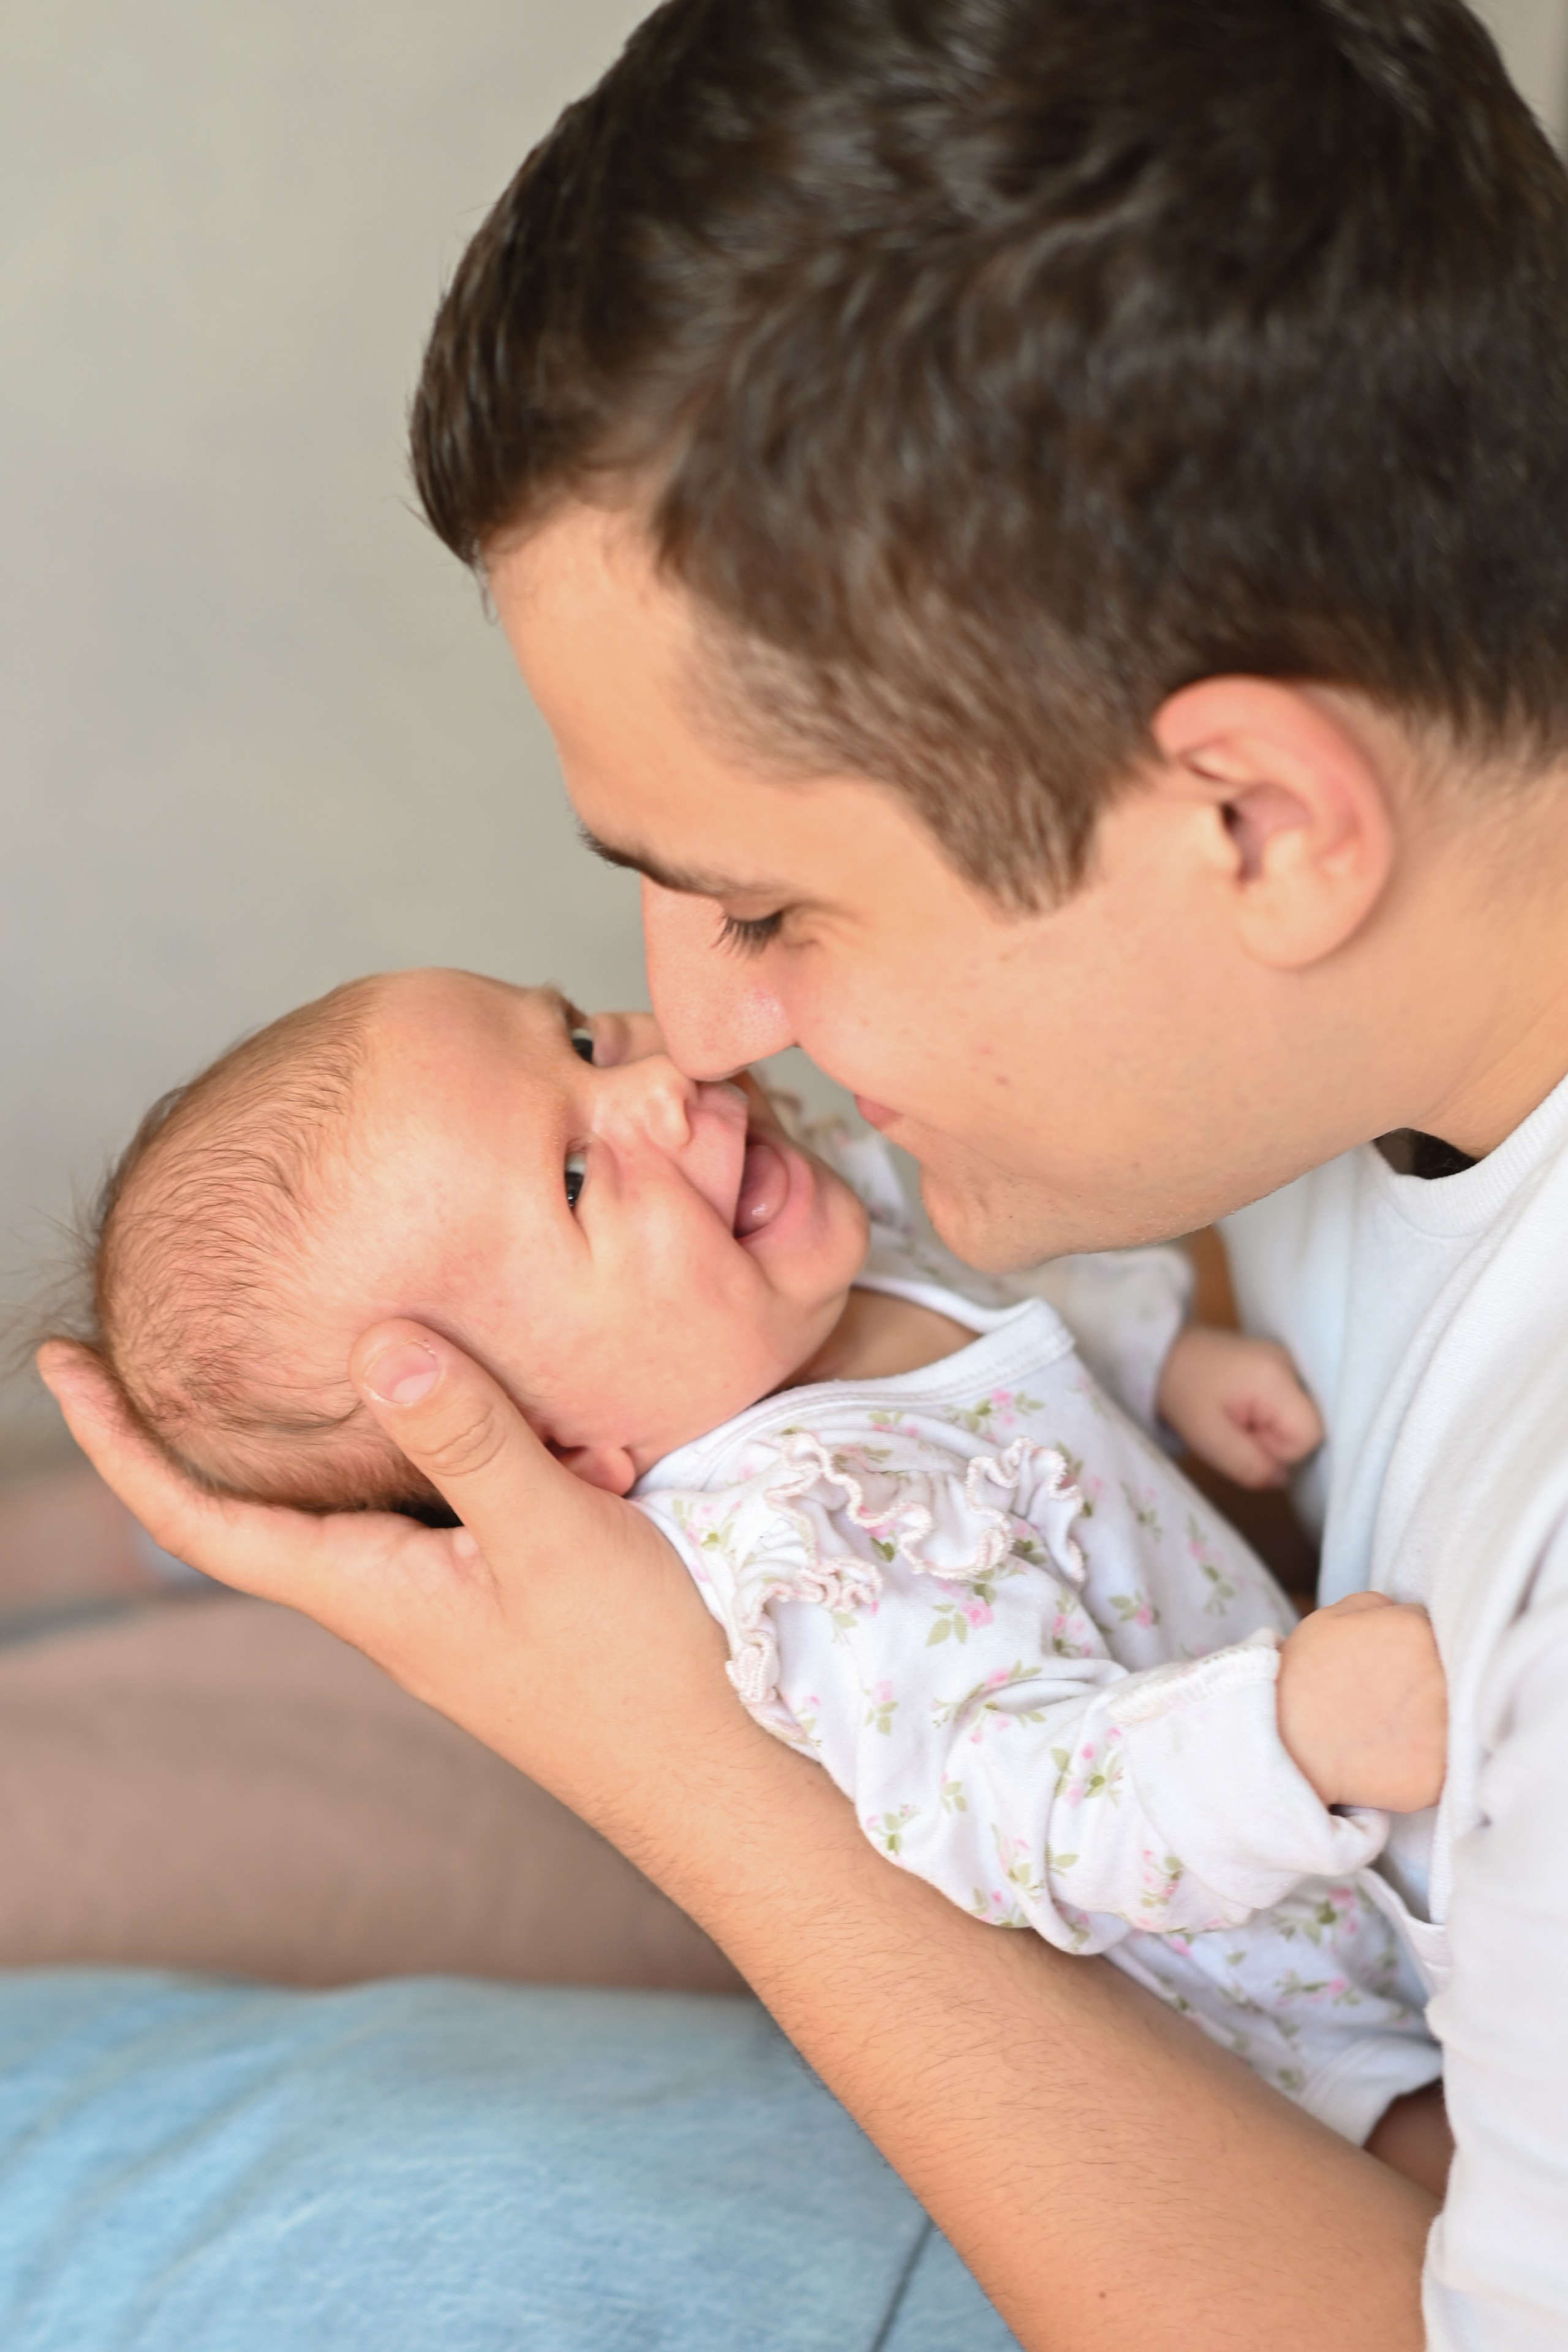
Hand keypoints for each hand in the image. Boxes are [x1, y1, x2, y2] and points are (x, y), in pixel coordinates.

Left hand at [36, 1326, 734, 1857]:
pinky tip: (507, 1394)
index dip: (121, 1441)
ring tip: (365, 1329)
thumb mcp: (554, 1540)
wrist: (729, 1782)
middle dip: (222, 1411)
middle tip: (185, 1313)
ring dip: (364, 1413)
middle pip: (273, 1495)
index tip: (59, 1363)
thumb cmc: (641, 1676)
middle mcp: (396, 1596)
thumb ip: (470, 1440)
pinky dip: (457, 1431)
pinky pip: (458, 1491)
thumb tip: (375, 1341)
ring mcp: (458, 1596)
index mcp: (372, 1592)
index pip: (201, 1518)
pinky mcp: (519, 1587)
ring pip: (377, 1484)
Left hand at [1156, 1323, 1322, 1487]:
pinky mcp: (1279, 1365)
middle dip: (1273, 1441)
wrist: (1163, 1354)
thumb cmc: (1182, 1393)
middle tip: (1234, 1428)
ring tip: (1235, 1416)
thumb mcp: (1208, 1438)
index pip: (1310, 1435)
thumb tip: (1282, 1479)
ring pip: (1297, 1418)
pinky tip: (1242, 1408)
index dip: (1280, 1452)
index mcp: (1277, 1378)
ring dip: (1269, 1430)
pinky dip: (1268, 1416)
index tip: (1243, 1440)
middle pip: (1307, 1426)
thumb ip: (1249, 1465)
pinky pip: (1288, 1405)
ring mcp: (1287, 1361)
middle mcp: (1291, 1364)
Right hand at [1276, 1591, 1447, 1812]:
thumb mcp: (1328, 1619)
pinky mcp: (1440, 1773)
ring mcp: (1445, 1728)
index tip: (1390, 1661)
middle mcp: (1440, 1676)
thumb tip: (1405, 1611)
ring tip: (1393, 1725)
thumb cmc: (1302, 1679)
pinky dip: (1426, 1758)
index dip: (1409, 1644)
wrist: (1284, 1748)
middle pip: (1451, 1671)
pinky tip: (1395, 1755)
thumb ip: (1376, 1605)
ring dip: (1433, 1718)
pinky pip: (1447, 1761)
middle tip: (1392, 1695)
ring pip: (1455, 1715)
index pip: (1432, 1629)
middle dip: (1425, 1679)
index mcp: (1416, 1631)